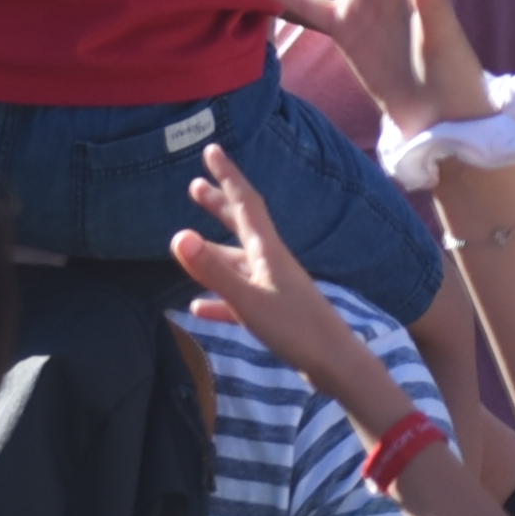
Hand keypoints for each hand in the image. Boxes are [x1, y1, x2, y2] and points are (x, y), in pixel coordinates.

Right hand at [170, 142, 373, 392]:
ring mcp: (274, 286)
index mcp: (267, 251)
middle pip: (242, 225)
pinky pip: (238, 296)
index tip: (212, 149)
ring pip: (237, 260)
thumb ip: (213, 269)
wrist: (337, 365)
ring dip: (214, 248)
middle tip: (193, 186)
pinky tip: (197, 306)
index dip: (227, 176)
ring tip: (188, 241)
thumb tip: (177, 235)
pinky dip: (217, 296)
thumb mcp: (249, 299)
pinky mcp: (275, 312)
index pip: (245, 204)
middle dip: (218, 205)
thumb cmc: (296, 328)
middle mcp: (271, 262)